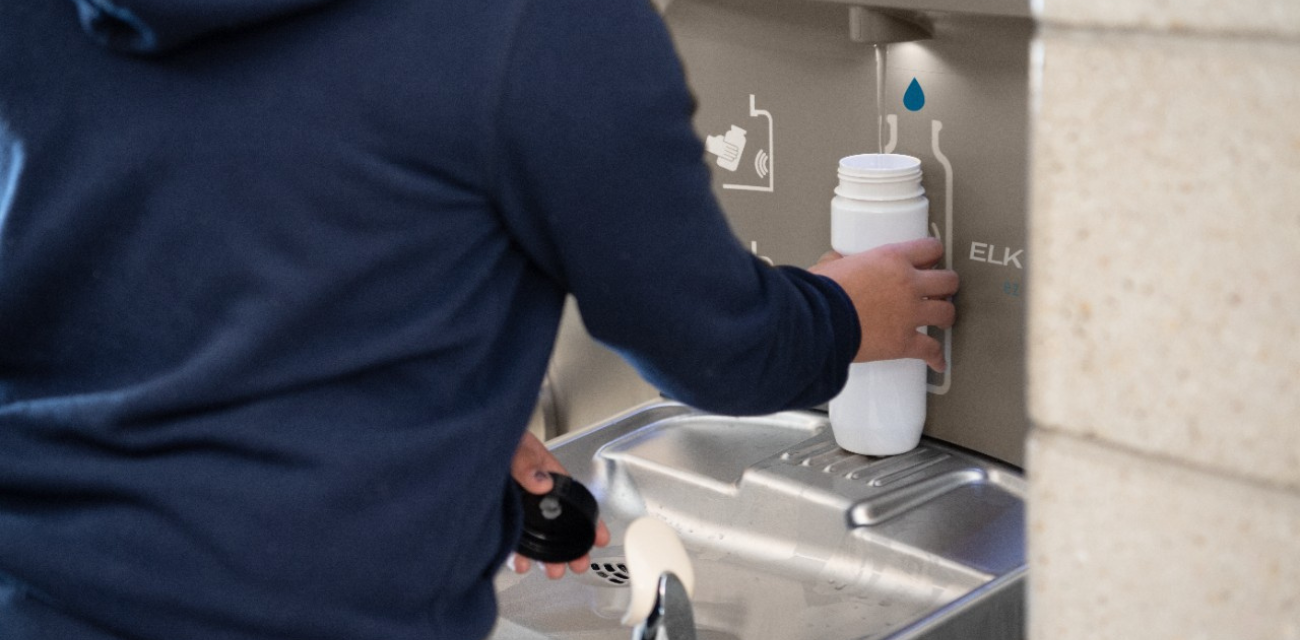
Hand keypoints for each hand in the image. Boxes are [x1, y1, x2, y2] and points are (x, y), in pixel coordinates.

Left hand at [508, 431, 610, 578]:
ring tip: (551, 569)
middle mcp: (530, 493)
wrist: (465, 441)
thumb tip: (541, 481)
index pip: (572, 499)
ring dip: (544, 555)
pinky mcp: (494, 516)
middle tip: (578, 563)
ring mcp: (513, 507)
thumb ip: (526, 460)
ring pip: (534, 535)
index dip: (588, 520)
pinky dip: (514, 553)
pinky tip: (518, 561)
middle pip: (556, 524)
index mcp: (544, 473)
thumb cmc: (496, 435)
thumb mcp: (515, 443)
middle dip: (570, 547)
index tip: (600, 537)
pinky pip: (508, 538)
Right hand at [809, 237, 958, 370]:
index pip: (930, 248)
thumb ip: (840, 260)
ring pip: (947, 312)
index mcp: (892, 259)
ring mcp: (910, 314)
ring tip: (942, 320)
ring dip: (945, 316)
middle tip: (940, 290)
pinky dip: (936, 357)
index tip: (931, 261)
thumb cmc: (820, 294)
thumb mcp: (831, 265)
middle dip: (946, 286)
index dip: (933, 255)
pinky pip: (931, 349)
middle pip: (948, 281)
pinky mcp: (905, 342)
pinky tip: (938, 361)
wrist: (818, 322)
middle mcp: (908, 284)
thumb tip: (835, 260)